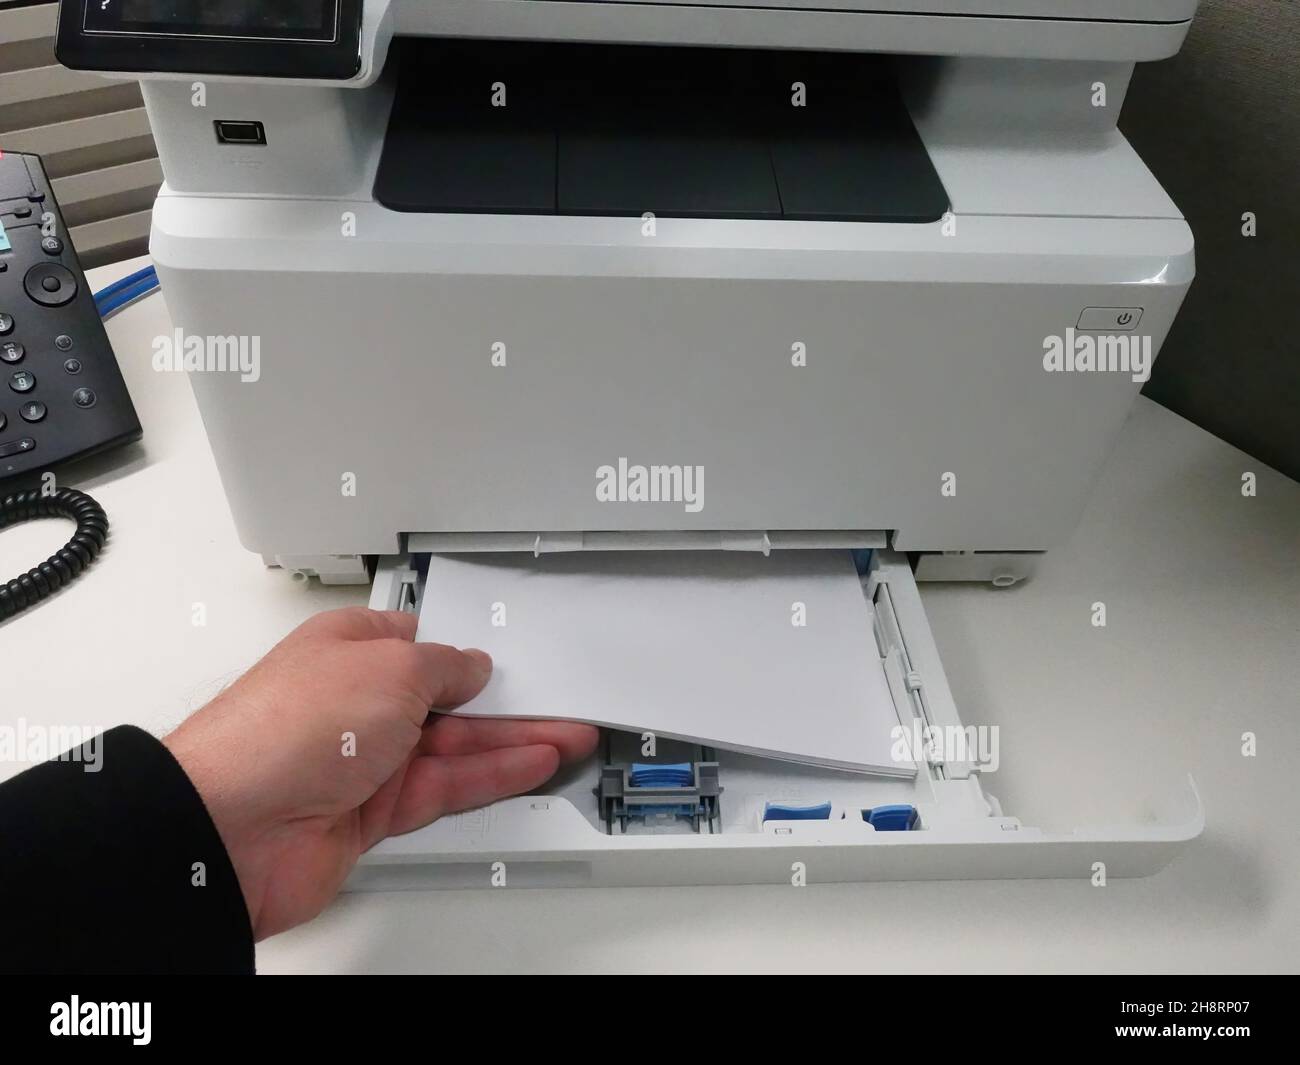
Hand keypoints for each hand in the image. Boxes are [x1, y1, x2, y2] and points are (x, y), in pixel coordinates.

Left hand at [163, 606, 597, 939]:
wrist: (232, 827)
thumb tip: (470, 667)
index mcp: (349, 647)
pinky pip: (446, 788)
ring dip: (514, 741)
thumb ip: (444, 667)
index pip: (424, 643)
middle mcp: (355, 702)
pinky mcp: (371, 813)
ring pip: (455, 747)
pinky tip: (529, 764)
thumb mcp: (391, 667)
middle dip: (507, 701)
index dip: (471, 649)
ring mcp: (364, 760)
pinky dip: (491, 776)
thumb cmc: (282, 730)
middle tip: (561, 701)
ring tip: (568, 734)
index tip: (518, 656)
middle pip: (447, 699)